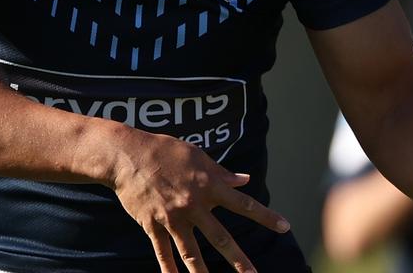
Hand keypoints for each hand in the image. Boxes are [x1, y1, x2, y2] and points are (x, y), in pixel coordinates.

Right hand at [109, 130, 289, 272]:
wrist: (127, 156)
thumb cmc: (164, 151)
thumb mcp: (196, 156)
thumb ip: (221, 172)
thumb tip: (244, 180)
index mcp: (208, 184)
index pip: (242, 203)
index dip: (265, 216)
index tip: (285, 226)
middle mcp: (193, 204)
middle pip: (220, 237)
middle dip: (238, 260)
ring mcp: (172, 217)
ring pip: (192, 252)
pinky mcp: (152, 225)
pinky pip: (163, 252)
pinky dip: (170, 269)